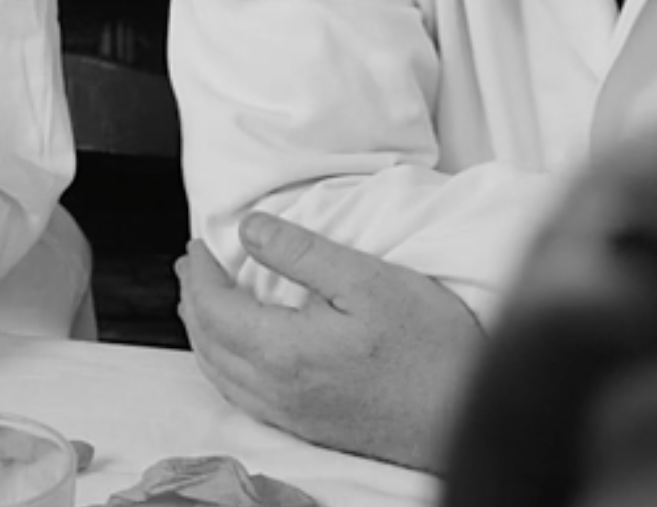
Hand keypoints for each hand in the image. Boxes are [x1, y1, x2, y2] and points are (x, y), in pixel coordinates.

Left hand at [175, 212, 486, 470]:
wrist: (465, 415)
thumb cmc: (429, 348)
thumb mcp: (368, 279)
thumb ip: (302, 253)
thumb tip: (249, 230)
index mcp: (284, 352)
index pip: (216, 308)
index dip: (200, 273)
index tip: (197, 245)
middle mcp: (277, 391)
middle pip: (209, 344)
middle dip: (193, 300)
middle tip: (191, 266)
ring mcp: (292, 415)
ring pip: (221, 375)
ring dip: (204, 335)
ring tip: (203, 303)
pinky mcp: (309, 428)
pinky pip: (243, 396)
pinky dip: (224, 365)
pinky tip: (238, 352)